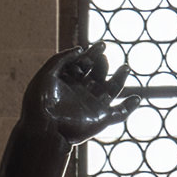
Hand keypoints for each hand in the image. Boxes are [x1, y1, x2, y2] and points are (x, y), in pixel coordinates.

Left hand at [22, 42, 138, 145]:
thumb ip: (63, 58)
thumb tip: (81, 49)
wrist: (43, 129)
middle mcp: (82, 93)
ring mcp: (92, 106)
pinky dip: (129, 107)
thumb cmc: (40, 102)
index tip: (97, 47)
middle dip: (102, 62)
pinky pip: (119, 114)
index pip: (84, 63)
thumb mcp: (47, 72)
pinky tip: (136, 98)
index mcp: (69, 82)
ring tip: (125, 67)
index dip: (91, 53)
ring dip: (120, 78)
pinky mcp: (100, 119)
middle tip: (102, 58)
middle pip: (98, 73)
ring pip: (112, 89)